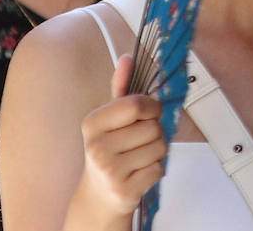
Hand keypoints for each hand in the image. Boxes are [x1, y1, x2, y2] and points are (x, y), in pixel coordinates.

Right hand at [77, 54, 167, 216]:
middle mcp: (97, 147)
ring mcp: (110, 171)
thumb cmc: (109, 151)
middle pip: (152, 127)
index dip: (151, 107)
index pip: (135, 104)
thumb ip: (120, 88)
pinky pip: (159, 169)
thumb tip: (128, 58)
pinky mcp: (125, 190)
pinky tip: (139, 172)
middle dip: (155, 132)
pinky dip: (155, 169)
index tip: (149, 112)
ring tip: (139, 156)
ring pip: (159, 147)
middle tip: (140, 140)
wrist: (98, 196)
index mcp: (92, 123)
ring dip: (157, 151)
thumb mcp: (110, 119)